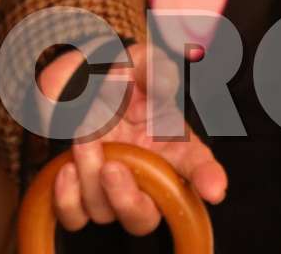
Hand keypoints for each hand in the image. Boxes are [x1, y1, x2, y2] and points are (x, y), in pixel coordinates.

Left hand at [37, 42, 228, 235]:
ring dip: (89, 178)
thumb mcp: (139, 64)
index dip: (209, 180)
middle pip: (145, 216)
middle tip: (112, 168)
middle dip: (128, 200)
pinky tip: (66, 169)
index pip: (197, 166)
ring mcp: (110, 189)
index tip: (214, 190)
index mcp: (172, 144)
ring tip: (83, 137)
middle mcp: (144, 175)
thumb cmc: (119, 76)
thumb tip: (164, 82)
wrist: (78, 81)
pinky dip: (67, 199)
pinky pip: (74, 216)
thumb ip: (154, 70)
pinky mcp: (78, 194)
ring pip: (103, 211)